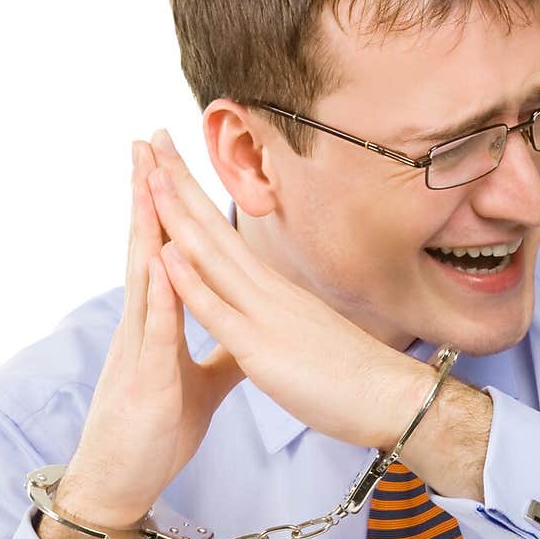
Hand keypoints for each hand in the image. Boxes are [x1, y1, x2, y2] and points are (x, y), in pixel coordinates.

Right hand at [56, 139, 243, 529]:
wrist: (122, 480)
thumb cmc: (157, 430)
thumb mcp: (202, 385)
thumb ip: (222, 352)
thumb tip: (245, 333)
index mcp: (160, 321)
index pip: (166, 251)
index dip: (171, 206)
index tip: (172, 161)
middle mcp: (144, 324)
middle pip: (148, 245)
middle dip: (149, 192)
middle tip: (148, 140)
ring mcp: (139, 346)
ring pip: (142, 275)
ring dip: (146, 226)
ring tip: (148, 178)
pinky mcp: (144, 376)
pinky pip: (152, 329)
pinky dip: (159, 293)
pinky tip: (162, 260)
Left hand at [146, 130, 432, 451]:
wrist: (389, 399)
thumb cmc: (350, 375)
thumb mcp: (305, 333)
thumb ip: (280, 315)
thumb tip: (267, 305)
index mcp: (272, 289)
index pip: (223, 233)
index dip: (194, 198)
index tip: (169, 164)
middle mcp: (267, 289)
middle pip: (212, 228)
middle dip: (179, 184)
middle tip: (151, 139)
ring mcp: (264, 314)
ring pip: (211, 257)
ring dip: (177, 216)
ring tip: (150, 176)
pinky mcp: (261, 348)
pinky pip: (219, 310)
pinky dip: (191, 280)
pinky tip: (165, 252)